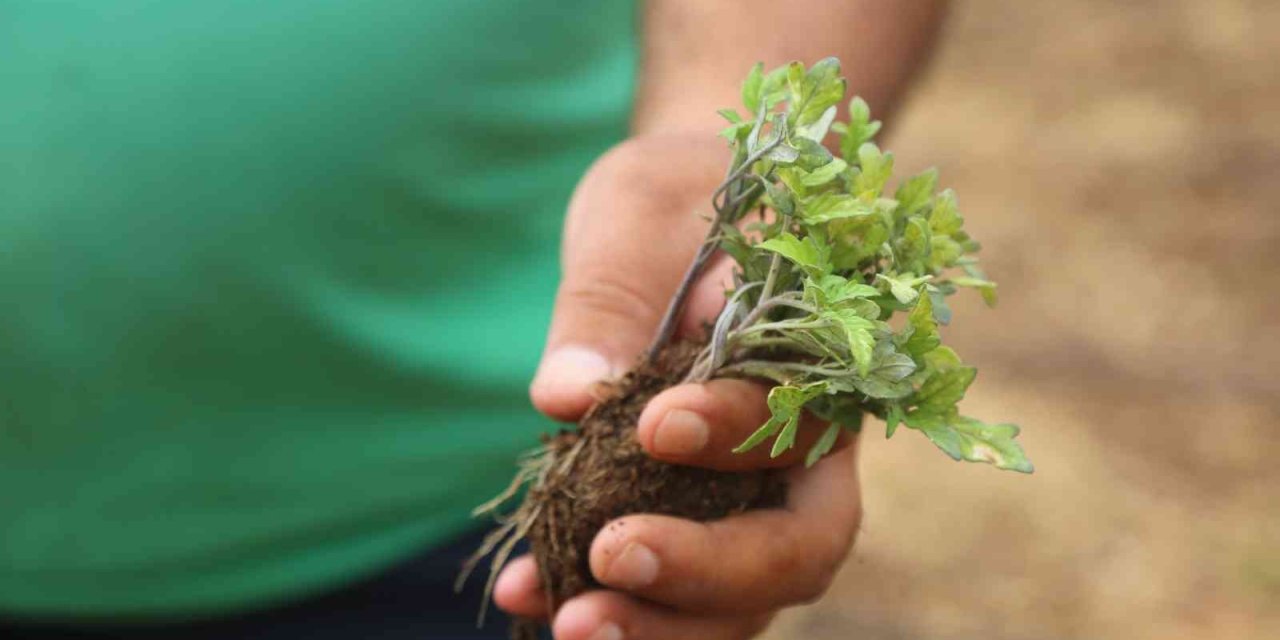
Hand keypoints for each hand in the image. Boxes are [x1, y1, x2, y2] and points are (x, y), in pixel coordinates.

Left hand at [492, 135, 863, 639]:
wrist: (684, 215)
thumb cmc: (676, 199)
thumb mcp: (639, 215)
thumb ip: (611, 298)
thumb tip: (564, 395)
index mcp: (818, 358)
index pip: (800, 416)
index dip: (736, 432)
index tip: (656, 422)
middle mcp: (805, 445)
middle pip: (797, 544)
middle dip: (709, 570)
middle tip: (610, 562)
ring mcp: (756, 494)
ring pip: (746, 593)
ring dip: (662, 623)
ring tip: (568, 626)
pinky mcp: (697, 517)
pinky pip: (675, 585)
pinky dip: (616, 603)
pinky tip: (527, 596)